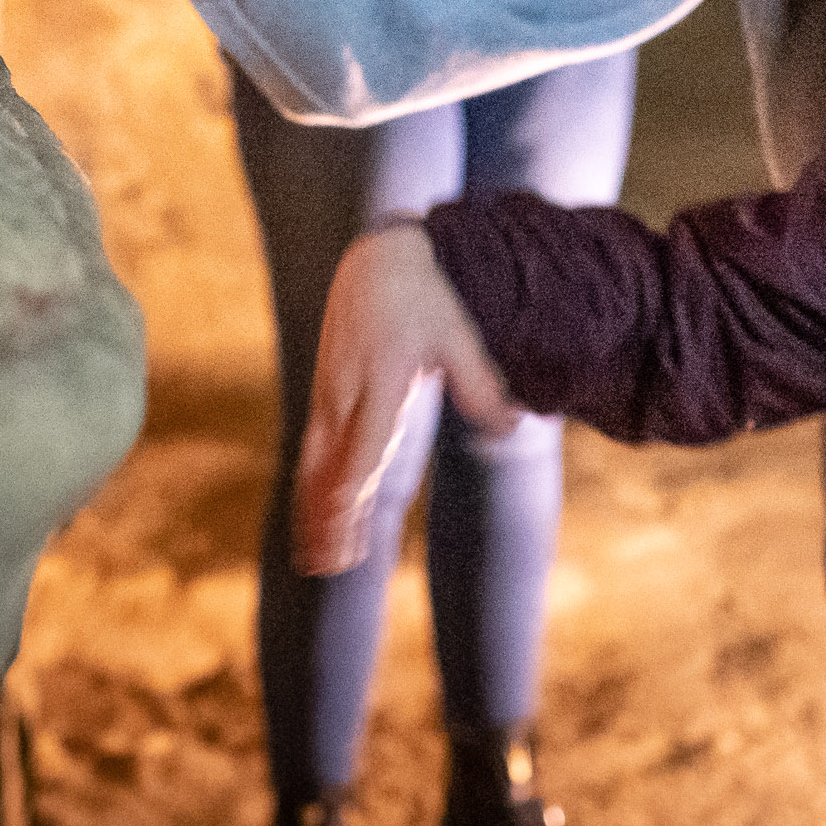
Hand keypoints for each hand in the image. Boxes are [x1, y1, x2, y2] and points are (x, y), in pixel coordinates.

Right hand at [292, 228, 519, 575]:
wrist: (378, 260)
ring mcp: (331, 395)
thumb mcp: (461, 335)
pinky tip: (314, 521)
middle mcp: (348, 392)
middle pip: (332, 466)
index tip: (348, 525)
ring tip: (317, 562)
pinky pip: (313, 451)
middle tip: (331, 565)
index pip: (364, 446)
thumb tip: (513, 427)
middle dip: (331, 518)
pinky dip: (312, 489)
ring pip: (316, 464)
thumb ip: (482, 385)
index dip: (354, 490)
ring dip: (316, 513)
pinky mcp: (326, 395)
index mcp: (382, 380)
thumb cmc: (426, 296)